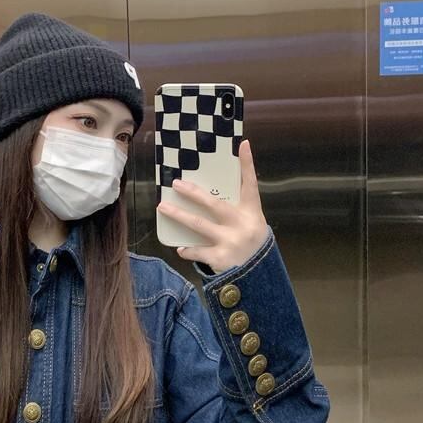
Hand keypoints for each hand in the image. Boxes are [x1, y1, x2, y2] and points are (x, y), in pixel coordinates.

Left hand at [161, 139, 267, 272]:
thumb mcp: (252, 226)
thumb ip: (236, 212)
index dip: (247, 164)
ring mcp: (231, 241)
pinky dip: (187, 249)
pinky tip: (180, 248)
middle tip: (176, 183)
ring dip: (178, 215)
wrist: (259, 278)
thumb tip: (206, 197)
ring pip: (198, 225)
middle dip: (193, 193)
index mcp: (252, 213)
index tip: (243, 144)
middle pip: (214, 204)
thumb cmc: (252, 247)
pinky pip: (198, 251)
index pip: (250, 184)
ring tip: (163, 207)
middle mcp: (242, 225)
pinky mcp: (221, 258)